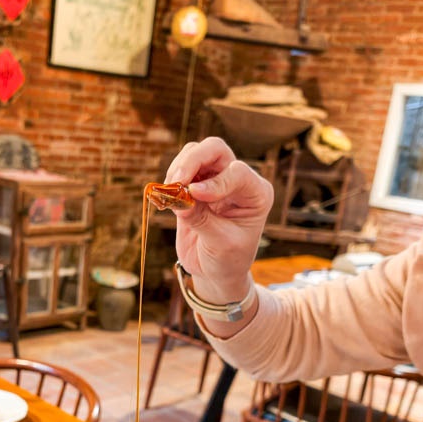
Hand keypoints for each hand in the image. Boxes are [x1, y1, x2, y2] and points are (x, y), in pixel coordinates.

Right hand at [164, 137, 273, 301]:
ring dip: (179, 168)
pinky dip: (170, 179)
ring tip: (170, 192)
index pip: (237, 172)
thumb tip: (180, 196)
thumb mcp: (220, 244)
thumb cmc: (228, 260)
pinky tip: (166, 197)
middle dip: (193, 160)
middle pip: (215, 149)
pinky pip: (180, 169)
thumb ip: (201, 219)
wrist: (217, 272)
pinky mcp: (194, 186)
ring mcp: (214, 180)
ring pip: (195, 153)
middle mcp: (237, 180)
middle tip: (176, 181)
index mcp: (256, 193)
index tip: (195, 195)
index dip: (215, 181)